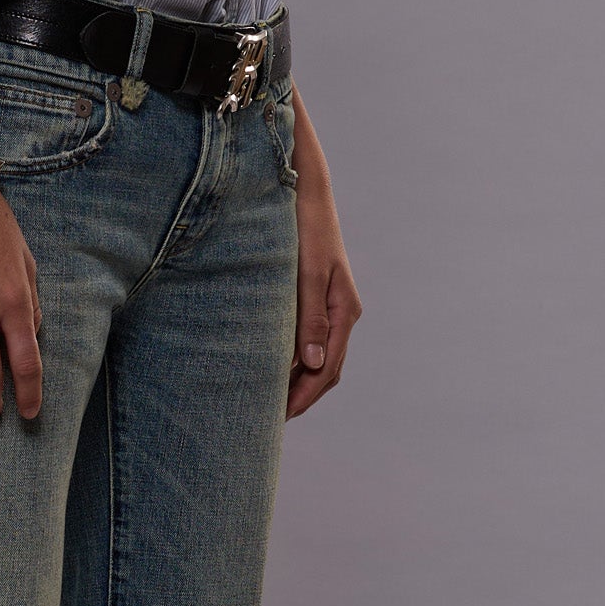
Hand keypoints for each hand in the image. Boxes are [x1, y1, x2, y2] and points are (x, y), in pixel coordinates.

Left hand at [286, 90, 361, 420]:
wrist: (304, 184)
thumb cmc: (303, 225)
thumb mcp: (304, 272)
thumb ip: (308, 319)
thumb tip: (310, 366)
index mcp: (342, 311)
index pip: (326, 370)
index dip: (303, 398)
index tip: (278, 419)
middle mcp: (338, 312)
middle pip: (322, 370)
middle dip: (298, 397)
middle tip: (265, 421)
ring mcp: (327, 304)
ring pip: (313, 357)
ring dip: (292, 380)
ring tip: (262, 400)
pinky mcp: (312, 295)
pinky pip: (303, 338)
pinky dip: (287, 358)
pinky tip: (264, 365)